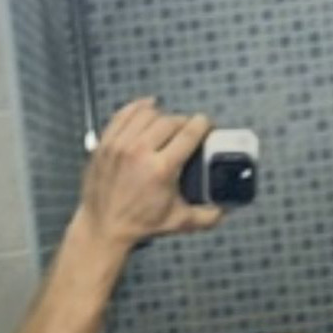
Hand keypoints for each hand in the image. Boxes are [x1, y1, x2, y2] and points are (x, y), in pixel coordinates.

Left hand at [78, 98, 224, 247]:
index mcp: (162, 169)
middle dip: (184, 121)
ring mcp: (119, 144)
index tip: (208, 124)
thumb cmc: (142, 224)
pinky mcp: (105, 142)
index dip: (202, 124)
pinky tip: (148, 106)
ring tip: (169, 123)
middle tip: (190, 129)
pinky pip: (123, 114)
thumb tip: (227, 209)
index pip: (188, 134)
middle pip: (169, 121)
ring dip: (163, 115)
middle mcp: (140, 152)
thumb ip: (208, 216)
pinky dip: (137, 107)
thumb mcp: (181, 222)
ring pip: (146, 114)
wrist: (105, 226)